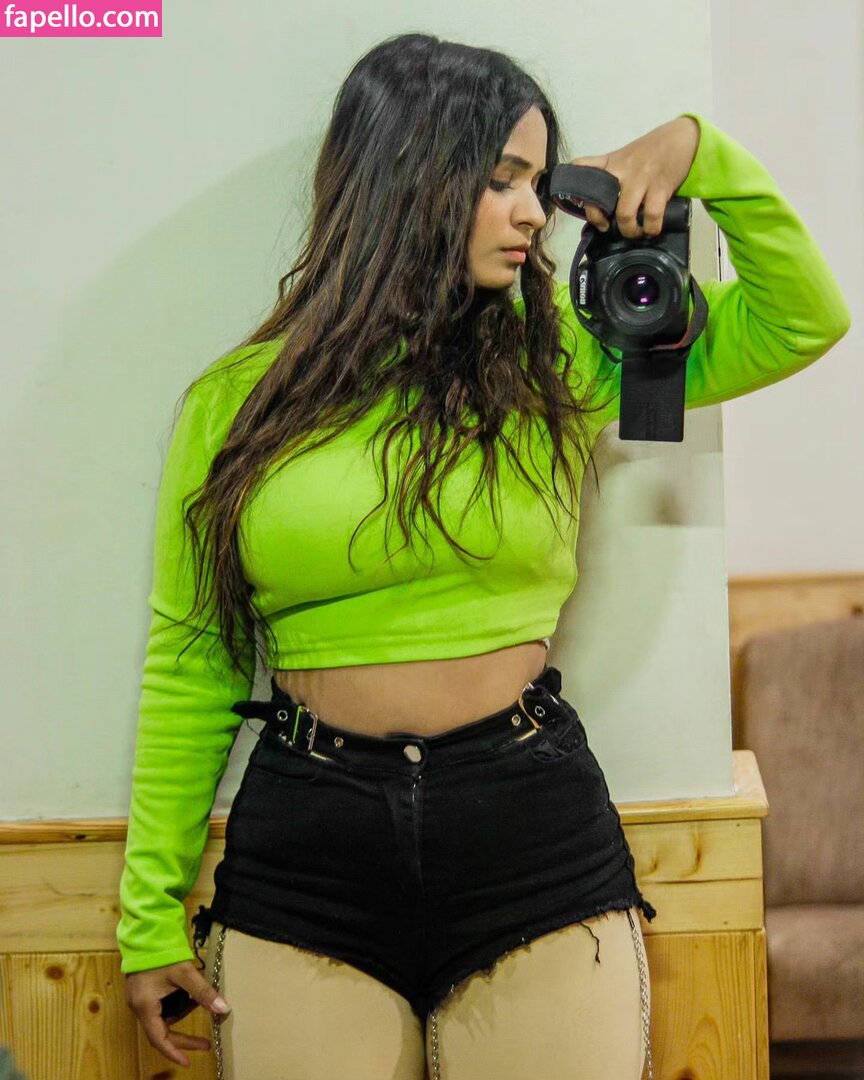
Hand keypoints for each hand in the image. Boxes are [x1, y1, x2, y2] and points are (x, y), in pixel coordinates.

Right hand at [124, 959, 230, 1067]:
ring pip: (164, 1016)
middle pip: (161, 1030)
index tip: (187, 1062)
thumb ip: (203, 992)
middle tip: (205, 1043)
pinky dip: (178, 1002)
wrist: (146, 931)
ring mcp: (140, 997)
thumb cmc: (162, 952)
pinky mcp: (144, 989)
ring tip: (200, 1001)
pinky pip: (162, 1005)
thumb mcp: (185, 973)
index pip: (159, 1039)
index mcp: (145, 1006)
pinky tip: (190, 992)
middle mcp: (139, 1006)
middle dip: (184, 1037)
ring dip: (183, 1012)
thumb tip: (223, 1009)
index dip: (174, 1052)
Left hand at [568, 116, 699, 237]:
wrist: (682, 137)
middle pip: (599, 200)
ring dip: (628, 230)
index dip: (572, 186)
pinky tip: (651, 230)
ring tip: (633, 232)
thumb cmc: (651, 151)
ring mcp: (641, 178)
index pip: (581, 167)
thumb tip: (601, 202)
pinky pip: (652, 215)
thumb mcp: (625, 156)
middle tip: (607, 227)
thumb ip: (611, 173)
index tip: (575, 202)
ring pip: (625, 213)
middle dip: (600, 221)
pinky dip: (650, 229)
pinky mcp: (660, 187)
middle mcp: (622, 169)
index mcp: (611, 162)